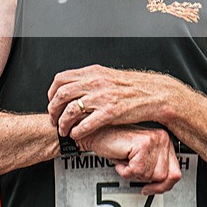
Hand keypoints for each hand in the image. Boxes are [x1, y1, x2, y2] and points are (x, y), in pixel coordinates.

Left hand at [47, 64, 175, 138]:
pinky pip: (85, 124)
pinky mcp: (110, 112)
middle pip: (61, 95)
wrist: (155, 94)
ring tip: (64, 130)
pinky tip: (77, 135)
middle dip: (53, 110)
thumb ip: (91, 80)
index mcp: (94, 72)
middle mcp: (95, 82)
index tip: (52, 102)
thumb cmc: (134, 87)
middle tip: (54, 118)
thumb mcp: (109, 76)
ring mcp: (102, 97)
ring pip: (70, 111)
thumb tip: (75, 86)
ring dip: (63, 123)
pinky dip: (77, 131)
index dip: (52, 92)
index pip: (61, 79)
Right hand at [78, 125, 181, 194]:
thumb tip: (166, 185)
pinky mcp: (143, 144)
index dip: (162, 186)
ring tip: (126, 160)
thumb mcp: (142, 159)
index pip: (175, 174)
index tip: (149, 188)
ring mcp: (154, 140)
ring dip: (133, 173)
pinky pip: (136, 171)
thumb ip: (157, 168)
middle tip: (132, 167)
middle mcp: (163, 138)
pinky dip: (124, 170)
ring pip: (149, 175)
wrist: (97, 135)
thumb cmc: (117, 145)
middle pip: (163, 177)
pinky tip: (121, 157)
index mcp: (166, 141)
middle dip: (144, 178)